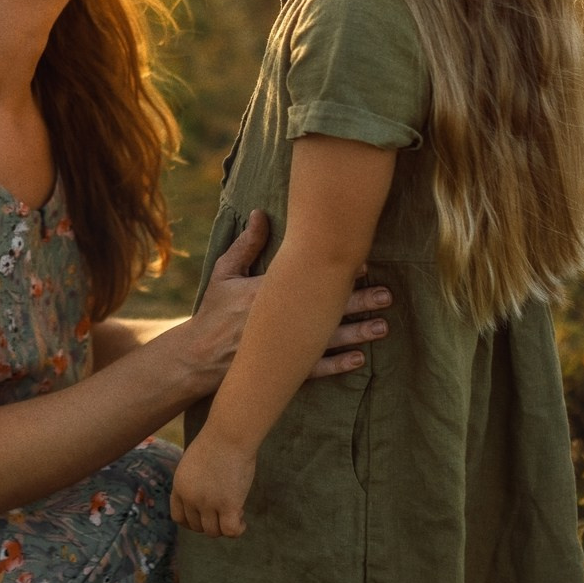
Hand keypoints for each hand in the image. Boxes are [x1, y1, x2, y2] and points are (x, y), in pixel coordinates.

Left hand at [170, 432, 256, 537]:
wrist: (229, 434)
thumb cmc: (216, 441)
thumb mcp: (194, 463)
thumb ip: (195, 482)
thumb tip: (206, 497)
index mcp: (180, 486)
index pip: (179, 517)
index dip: (193, 521)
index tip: (206, 515)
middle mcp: (191, 498)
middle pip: (197, 526)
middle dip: (211, 522)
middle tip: (225, 508)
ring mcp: (208, 503)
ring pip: (213, 532)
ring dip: (224, 525)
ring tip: (236, 510)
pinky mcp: (228, 505)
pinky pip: (230, 531)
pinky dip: (238, 530)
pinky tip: (243, 520)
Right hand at [188, 209, 392, 391]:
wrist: (196, 357)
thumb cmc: (212, 312)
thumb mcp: (224, 274)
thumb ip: (246, 245)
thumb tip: (260, 213)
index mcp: (265, 293)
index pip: (307, 279)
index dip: (336, 271)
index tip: (363, 263)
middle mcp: (279, 320)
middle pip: (326, 309)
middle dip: (358, 302)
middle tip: (386, 294)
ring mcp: (283, 347)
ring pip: (328, 340)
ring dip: (357, 333)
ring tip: (382, 326)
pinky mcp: (283, 369)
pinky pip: (316, 369)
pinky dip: (338, 364)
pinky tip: (359, 359)